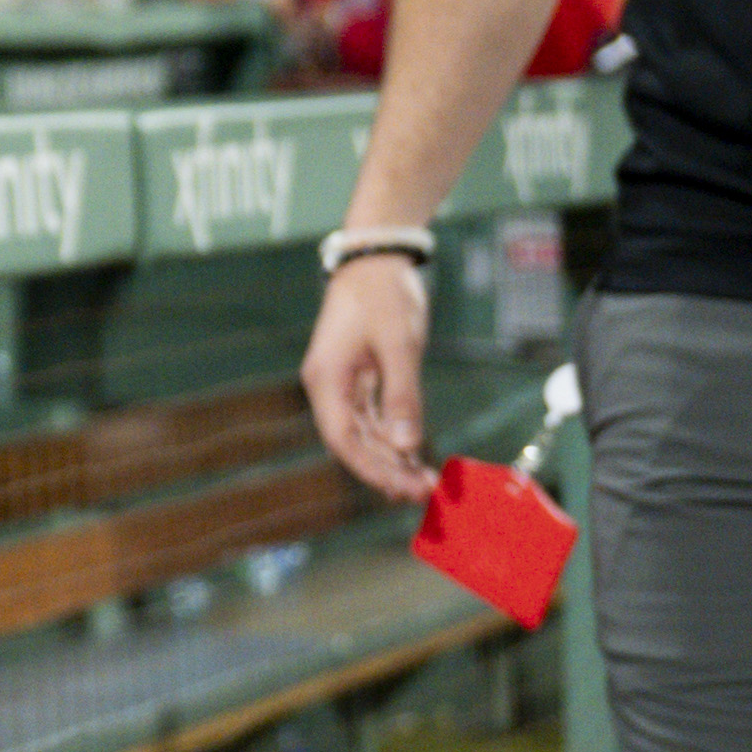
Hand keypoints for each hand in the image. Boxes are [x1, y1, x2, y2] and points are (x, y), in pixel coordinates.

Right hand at [301, 252, 436, 506]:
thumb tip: (407, 445)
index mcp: (326, 378)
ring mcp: (342, 384)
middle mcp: (328, 387)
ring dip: (390, 459)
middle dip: (386, 470)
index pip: (343, 438)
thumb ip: (402, 395)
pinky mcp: (359, 380)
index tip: (403, 488)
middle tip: (424, 492)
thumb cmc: (383, 294)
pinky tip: (413, 454)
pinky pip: (372, 419)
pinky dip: (392, 439)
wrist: (376, 259)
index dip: (371, 468)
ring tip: (425, 481)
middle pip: (352, 442)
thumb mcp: (398, 343)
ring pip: (363, 434)